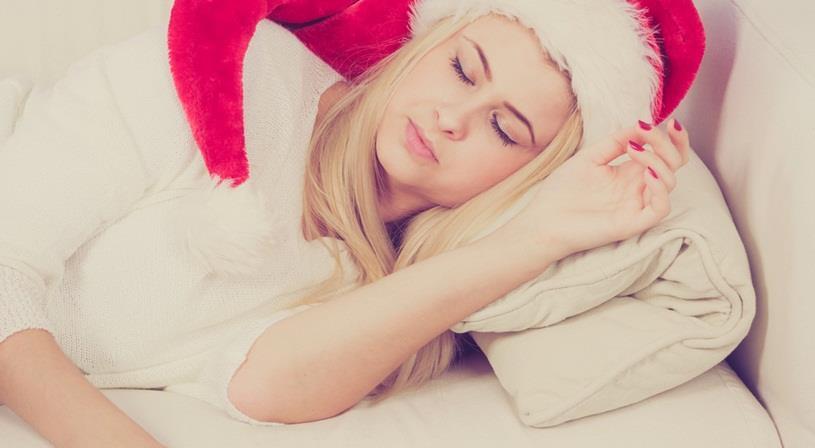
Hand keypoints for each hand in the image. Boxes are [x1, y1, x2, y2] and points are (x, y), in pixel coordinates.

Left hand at [502, 118, 690, 260]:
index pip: (664, 154)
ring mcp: (636, 205)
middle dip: (669, 144)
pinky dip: (660, 188)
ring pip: (670, 182)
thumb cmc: (561, 191)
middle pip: (674, 165)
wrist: (542, 220)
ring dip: (657, 160)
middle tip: (650, 132)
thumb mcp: (589, 157)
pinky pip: (661, 208)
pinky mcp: (633, 223)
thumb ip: (615, 141)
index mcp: (629, 173)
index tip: (667, 120)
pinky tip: (646, 174)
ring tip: (633, 150)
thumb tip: (640, 125)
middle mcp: (637, 188)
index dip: (673, 138)